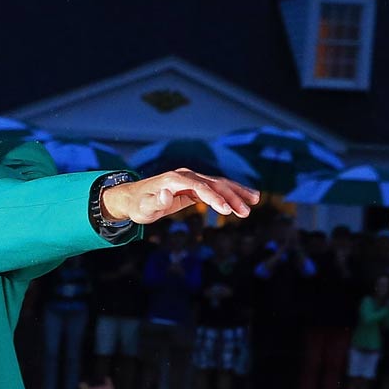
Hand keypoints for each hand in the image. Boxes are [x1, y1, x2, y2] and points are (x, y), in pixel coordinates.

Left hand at [102, 169, 257, 224]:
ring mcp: (191, 179)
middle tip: (246, 212)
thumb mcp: (143, 208)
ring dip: (236, 193)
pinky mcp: (194, 186)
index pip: (199, 187)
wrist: (133, 199)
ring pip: (218, 184)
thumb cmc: (138, 206)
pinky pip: (215, 189)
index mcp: (175, 179)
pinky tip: (244, 200)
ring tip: (255, 201)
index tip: (226, 210)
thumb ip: (156, 202)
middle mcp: (185, 175)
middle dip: (231, 197)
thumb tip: (168, 195)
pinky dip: (230, 194)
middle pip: (214, 183)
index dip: (214, 198)